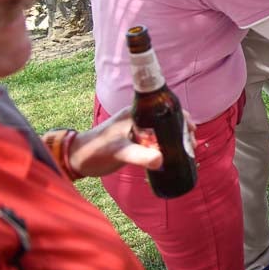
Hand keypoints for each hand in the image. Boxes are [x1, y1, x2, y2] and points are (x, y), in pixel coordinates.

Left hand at [69, 106, 196, 176]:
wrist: (76, 159)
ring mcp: (137, 130)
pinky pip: (156, 141)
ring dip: (177, 139)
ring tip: (188, 151)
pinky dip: (167, 146)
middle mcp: (139, 118)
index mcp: (136, 113)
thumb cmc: (95, 151)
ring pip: (163, 131)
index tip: (192, 131)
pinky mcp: (134, 141)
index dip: (182, 118)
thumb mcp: (119, 153)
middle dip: (183, 131)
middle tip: (192, 145)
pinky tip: (174, 156)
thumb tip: (161, 160)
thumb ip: (139, 156)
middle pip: (168, 120)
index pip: (166, 109)